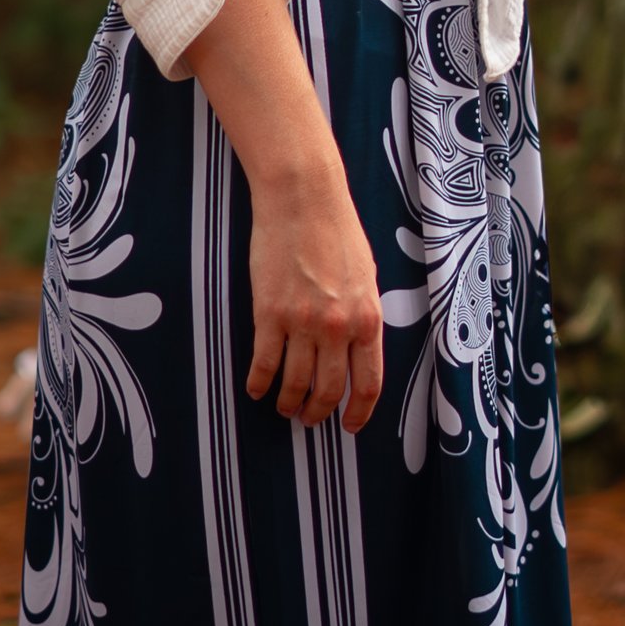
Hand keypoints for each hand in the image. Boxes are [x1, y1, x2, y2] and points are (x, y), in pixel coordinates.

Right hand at [246, 164, 385, 432]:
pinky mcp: (268, 313)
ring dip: (288, 401)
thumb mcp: (367, 277)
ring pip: (294, 382)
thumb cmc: (338, 231)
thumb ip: (363, 316)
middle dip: (318, 412)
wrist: (303, 200)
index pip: (368, 383)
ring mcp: (302, 323)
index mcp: (368, 319)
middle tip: (309, 419)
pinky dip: (259, 382)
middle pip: (328, 389)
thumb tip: (357, 349)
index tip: (349, 425)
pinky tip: (256, 389)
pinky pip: (263, 362)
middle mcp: (337, 328)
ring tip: (284, 407)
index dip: (359, 412)